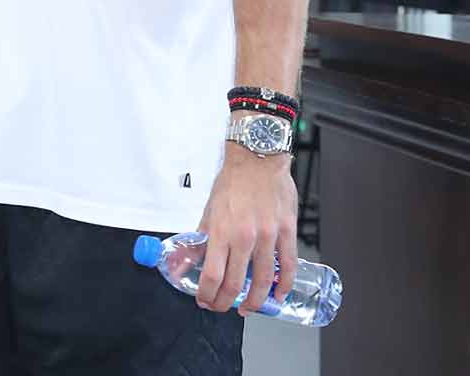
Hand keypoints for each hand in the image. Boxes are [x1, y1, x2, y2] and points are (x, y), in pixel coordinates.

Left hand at [193, 149, 297, 313]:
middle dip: (226, 302)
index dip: (207, 295)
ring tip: (248, 308)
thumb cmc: (232, 183)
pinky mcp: (287, 232)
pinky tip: (278, 295)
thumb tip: (181, 263)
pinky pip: (288, 265)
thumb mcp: (208, 211)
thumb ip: (198, 241)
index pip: (212, 275)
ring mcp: (268, 235)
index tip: (205, 301)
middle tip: (222, 307)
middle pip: (235, 283)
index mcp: (221, 231)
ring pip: (263, 280)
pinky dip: (283, 285)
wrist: (257, 160)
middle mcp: (244, 237)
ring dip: (254, 301)